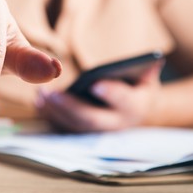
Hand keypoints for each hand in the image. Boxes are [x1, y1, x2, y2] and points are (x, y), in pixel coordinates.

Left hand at [36, 61, 163, 131]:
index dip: (112, 93)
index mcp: (137, 106)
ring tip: (40, 95)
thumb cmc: (138, 83)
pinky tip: (39, 102)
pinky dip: (51, 115)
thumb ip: (147, 67)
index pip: (125, 101)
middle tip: (52, 94)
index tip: (95, 84)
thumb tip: (152, 59)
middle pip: (92, 119)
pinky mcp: (84, 132)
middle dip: (71, 107)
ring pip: (74, 125)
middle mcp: (117, 124)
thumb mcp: (147, 73)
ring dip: (55, 112)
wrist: (135, 107)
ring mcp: (99, 131)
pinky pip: (65, 127)